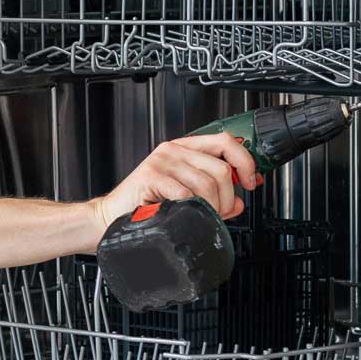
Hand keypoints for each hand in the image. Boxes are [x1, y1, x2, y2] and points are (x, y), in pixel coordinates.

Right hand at [93, 132, 262, 233]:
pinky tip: (183, 214)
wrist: (110, 218)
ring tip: (202, 216)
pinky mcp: (151, 175)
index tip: (251, 181)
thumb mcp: (185, 196)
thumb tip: (238, 202)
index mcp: (183, 149)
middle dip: (227, 197)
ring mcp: (161, 161)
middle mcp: (173, 150)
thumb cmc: (143, 206)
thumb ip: (214, 196)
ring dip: (212, 207)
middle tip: (221, 211)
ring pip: (207, 183)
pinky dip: (192, 209)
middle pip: (221, 168)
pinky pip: (187, 194)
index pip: (226, 141)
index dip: (245, 162)